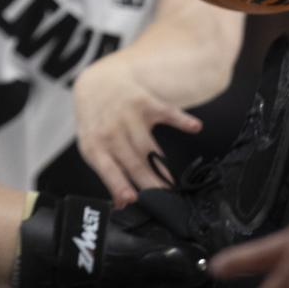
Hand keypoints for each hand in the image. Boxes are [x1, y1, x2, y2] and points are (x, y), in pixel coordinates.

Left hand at [72, 54, 202, 206]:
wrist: (97, 82)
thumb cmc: (97, 122)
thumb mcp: (93, 147)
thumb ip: (109, 174)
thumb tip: (123, 205)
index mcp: (95, 146)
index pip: (108, 169)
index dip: (120, 185)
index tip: (132, 200)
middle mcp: (111, 131)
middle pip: (134, 161)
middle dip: (150, 183)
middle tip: (165, 202)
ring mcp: (129, 115)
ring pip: (149, 145)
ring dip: (162, 166)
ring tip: (173, 186)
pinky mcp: (146, 102)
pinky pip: (166, 112)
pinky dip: (181, 120)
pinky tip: (195, 127)